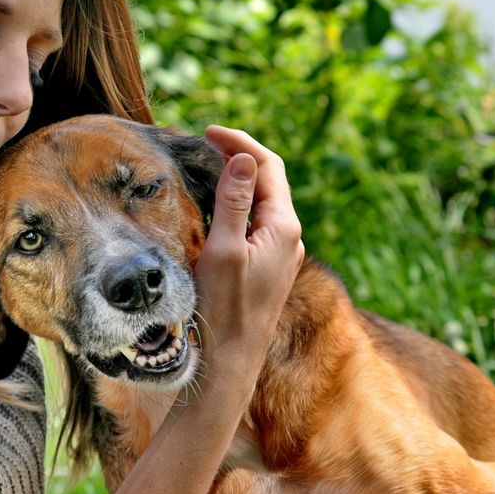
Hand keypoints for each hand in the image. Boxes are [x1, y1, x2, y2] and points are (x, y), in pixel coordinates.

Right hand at [193, 125, 304, 387]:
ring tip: (206, 166)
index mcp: (284, 227)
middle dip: (239, 157)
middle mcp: (290, 237)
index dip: (240, 143)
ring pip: (262, 203)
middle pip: (269, 181)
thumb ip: (233, 202)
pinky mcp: (270, 268)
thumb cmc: (224, 308)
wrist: (231, 362)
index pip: (268, 167)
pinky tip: (215, 206)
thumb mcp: (223, 250)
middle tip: (204, 143)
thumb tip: (243, 159)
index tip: (208, 132)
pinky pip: (257, 224)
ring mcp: (282, 254)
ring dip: (238, 181)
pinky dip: (238, 205)